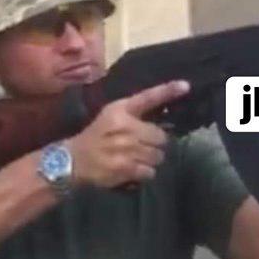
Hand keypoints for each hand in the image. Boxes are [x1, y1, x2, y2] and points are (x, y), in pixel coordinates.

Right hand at [66, 79, 189, 188]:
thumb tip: (162, 120)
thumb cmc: (96, 136)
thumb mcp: (111, 116)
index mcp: (121, 110)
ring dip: (151, 159)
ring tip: (136, 158)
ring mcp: (126, 148)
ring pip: (158, 156)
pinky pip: (150, 171)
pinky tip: (132, 169)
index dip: (168, 91)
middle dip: (155, 144)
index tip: (185, 86)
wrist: (72, 159)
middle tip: (142, 146)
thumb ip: (134, 115)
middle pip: (161, 137)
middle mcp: (126, 127)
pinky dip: (144, 173)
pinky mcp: (125, 167)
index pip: (148, 98)